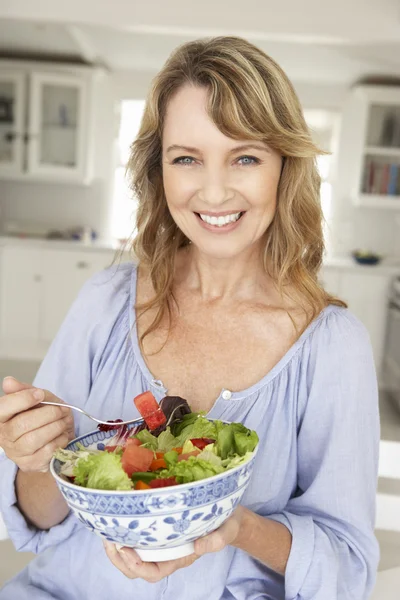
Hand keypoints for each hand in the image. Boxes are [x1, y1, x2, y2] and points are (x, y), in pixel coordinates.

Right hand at [0, 376, 74, 472]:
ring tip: (63, 421)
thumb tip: (8, 381)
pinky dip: (60, 440)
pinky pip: (46, 452)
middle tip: (61, 409)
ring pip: (34, 439)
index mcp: (2, 417)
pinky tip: (62, 435)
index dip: (22, 399)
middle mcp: (4, 437)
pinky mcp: (30, 464)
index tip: (40, 394)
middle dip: (48, 414)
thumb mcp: (37, 398)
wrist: (55, 438)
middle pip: (22, 424)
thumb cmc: (43, 415)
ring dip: (55, 427)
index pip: (3, 408)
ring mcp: (16, 453)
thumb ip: (25, 390)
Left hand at [103, 506, 244, 581]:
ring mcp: (162, 543)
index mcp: (180, 558)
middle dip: (119, 559)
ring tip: (107, 532)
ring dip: (117, 548)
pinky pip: (137, 539)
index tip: (125, 549)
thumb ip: (217, 540)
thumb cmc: (227, 524)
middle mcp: (167, 554)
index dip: (136, 566)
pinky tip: (118, 521)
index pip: (154, 572)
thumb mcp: (227, 530)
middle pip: (137, 569)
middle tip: (108, 540)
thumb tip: (199, 547)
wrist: (229, 515)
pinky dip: (125, 534)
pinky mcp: (159, 529)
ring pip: (133, 556)